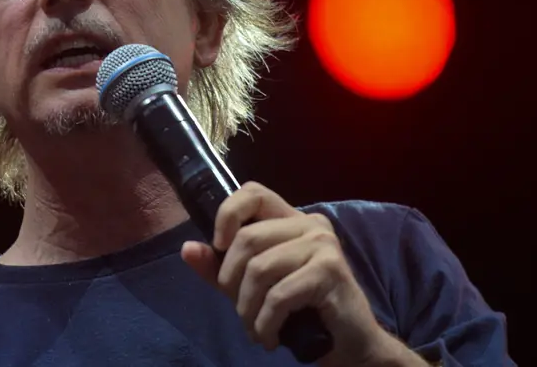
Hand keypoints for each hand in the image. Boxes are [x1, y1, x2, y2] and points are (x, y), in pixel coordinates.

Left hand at [181, 182, 404, 365]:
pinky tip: (270, 337)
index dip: (227, 214)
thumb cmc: (301, 312)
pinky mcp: (330, 271)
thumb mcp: (252, 287)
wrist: (349, 345)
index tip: (218, 247)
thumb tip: (187, 249)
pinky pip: (279, 295)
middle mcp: (310, 224)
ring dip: (247, 309)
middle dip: (231, 281)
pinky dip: (266, 323)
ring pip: (259, 269)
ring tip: (255, 329)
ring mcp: (323, 245)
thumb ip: (219, 267)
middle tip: (240, 310)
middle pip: (248, 238)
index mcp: (291, 219)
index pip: (253, 192)